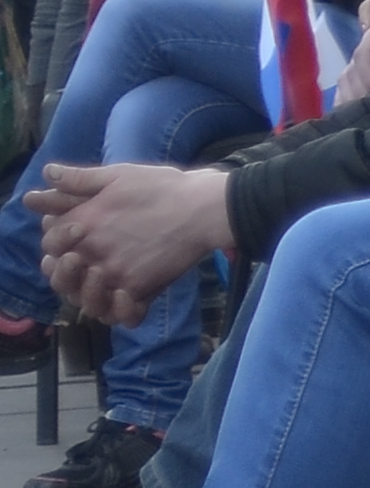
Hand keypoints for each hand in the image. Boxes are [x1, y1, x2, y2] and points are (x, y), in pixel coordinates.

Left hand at [31, 164, 230, 321]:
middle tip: (82, 261)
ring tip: (102, 279)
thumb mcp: (119, 175)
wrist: (205, 208)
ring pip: (82, 298)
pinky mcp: (136, 290)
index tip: (76, 233)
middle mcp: (91, 252)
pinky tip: (124, 297)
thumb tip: (47, 173)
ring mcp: (112, 275)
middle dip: (64, 269)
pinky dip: (118, 311)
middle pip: (58, 275)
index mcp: (82, 223)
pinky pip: (117, 314)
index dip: (58, 238)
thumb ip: (79, 179)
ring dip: (85, 292)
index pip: (49, 240)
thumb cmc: (163, 187)